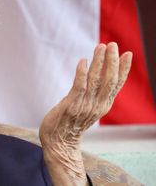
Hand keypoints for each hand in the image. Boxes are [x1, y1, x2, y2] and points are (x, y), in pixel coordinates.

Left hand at [39, 42, 131, 184]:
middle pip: (109, 80)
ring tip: (100, 46)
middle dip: (112, 61)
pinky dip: (82, 72)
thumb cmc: (70, 123)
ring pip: (96, 80)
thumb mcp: (87, 108)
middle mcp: (97, 105)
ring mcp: (84, 105)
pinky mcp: (71, 105)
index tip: (128, 53)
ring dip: (99, 62)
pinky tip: (83, 60)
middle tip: (113, 44)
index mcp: (103, 105)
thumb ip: (94, 94)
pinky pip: (79, 86)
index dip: (123, 69)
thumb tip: (96, 75)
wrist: (58, 143)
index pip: (117, 84)